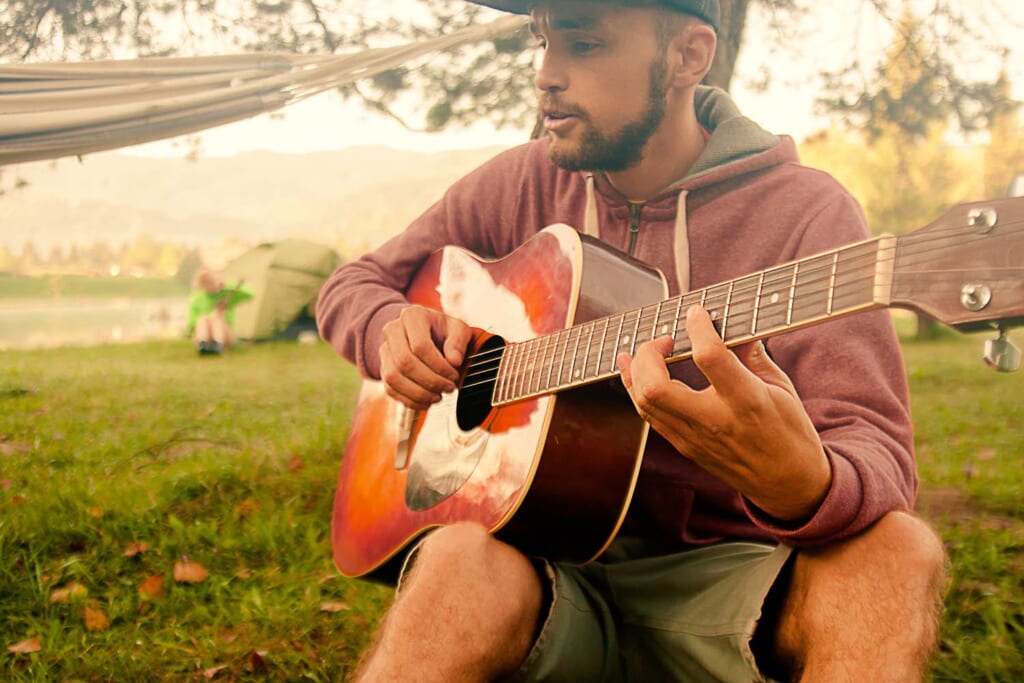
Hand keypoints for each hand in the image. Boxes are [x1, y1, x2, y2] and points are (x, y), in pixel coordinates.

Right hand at [379, 305, 472, 409]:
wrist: (426, 334)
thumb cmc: (444, 331)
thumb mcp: (458, 329)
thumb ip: (458, 342)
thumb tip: (454, 361)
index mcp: (413, 316)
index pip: (420, 346)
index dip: (439, 366)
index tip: (454, 376)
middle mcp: (393, 330)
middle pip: (404, 362)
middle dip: (429, 381)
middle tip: (448, 388)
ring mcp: (384, 350)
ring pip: (393, 377)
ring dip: (418, 393)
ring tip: (438, 397)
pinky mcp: (383, 369)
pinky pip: (390, 389)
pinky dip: (410, 400)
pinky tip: (427, 402)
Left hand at [617, 305, 831, 521]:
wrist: (786, 484)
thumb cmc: (789, 431)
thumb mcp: (781, 387)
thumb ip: (752, 353)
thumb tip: (731, 322)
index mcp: (747, 401)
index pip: (710, 358)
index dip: (698, 328)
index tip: (697, 313)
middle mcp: (714, 421)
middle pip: (656, 388)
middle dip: (649, 354)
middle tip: (665, 339)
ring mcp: (694, 438)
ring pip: (645, 403)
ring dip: (636, 371)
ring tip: (645, 350)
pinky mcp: (684, 447)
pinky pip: (649, 416)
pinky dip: (636, 389)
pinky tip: (636, 371)